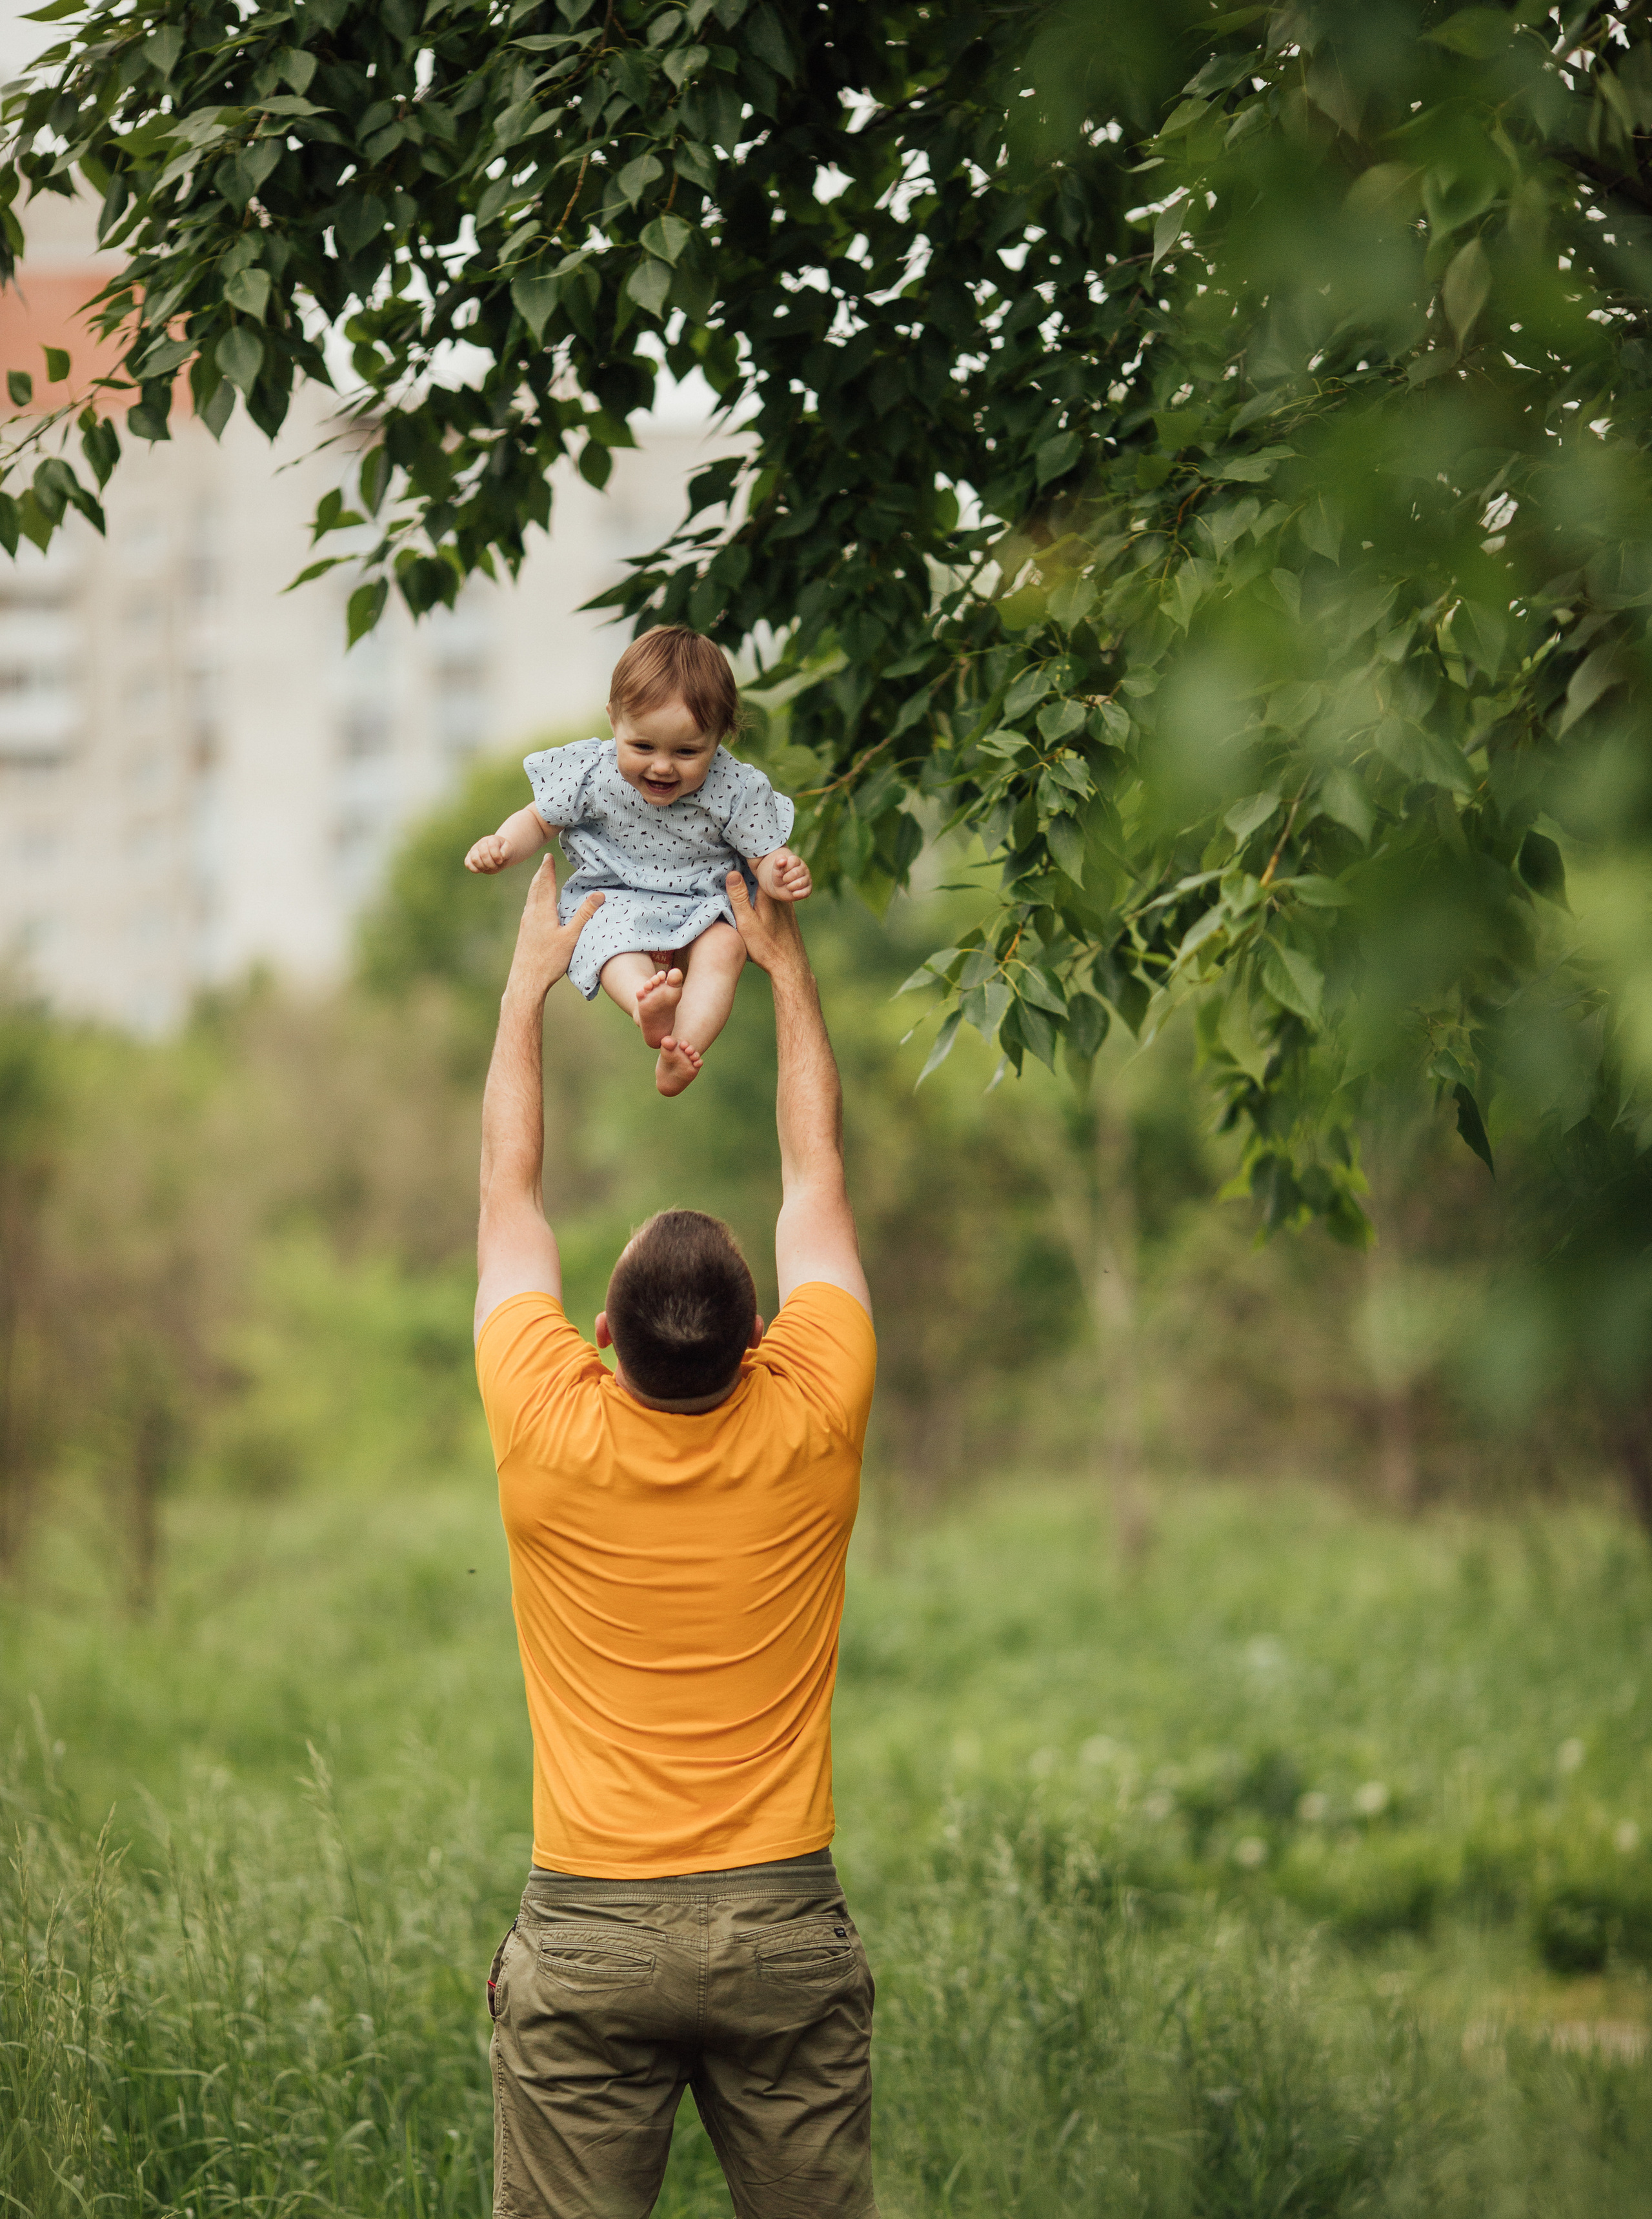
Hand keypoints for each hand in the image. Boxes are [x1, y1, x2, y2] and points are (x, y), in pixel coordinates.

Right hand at [466, 832, 512, 873]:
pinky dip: (475, 869)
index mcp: (492, 839)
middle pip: (483, 854)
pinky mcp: (469, 857)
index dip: (497, 856)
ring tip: (488, 867)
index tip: (500, 860)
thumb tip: (501, 855)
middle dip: (491, 864)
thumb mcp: (509, 850)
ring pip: (475, 859)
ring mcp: (474, 850)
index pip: (492, 846)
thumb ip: (506, 851)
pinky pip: (468, 864)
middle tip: (495, 865)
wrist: (499, 855)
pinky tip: (482, 869)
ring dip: (483, 867)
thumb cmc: (504, 852)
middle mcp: (481, 843)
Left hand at [506, 861, 603, 997]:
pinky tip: (536, 908)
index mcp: (542, 911)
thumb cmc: (549, 960)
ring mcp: (525, 924)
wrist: (526, 981)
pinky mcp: (524, 934)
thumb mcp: (571, 937)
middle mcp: (531, 914)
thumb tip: (599, 894)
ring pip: (531, 899)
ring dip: (536, 886)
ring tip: (539, 879)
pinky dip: (534, 900)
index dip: (547, 869)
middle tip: (544, 863)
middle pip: (535, 888)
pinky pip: (529, 909)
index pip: (545, 883)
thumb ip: (584, 915)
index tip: (547, 856)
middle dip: (540, 874)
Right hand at [726, 869, 806, 976]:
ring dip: (759, 881)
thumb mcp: (746, 921)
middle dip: (752, 869)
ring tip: (744, 874)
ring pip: (771, 887)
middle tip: (736, 861)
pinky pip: (775, 897)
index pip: (758, 869)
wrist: (789, 965)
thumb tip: (732, 872)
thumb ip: (739, 897)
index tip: (736, 854)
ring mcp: (786, 904)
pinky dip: (766, 893)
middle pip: (764, 877)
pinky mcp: (788, 913)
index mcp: (769, 894)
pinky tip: (758, 898)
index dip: (747, 861)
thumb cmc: (766, 946)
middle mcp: (780, 896)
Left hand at [757, 848, 812, 901]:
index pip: (793, 861)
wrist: (778, 888)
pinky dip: (797, 894)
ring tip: (788, 886)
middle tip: (784, 880)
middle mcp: (804, 869)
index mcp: (797, 861)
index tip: (782, 871)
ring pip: (800, 883)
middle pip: (795, 873)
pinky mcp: (808, 890)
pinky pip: (805, 892)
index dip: (785, 868)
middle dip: (786, 878)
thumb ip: (778, 861)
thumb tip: (783, 860)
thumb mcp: (776, 867)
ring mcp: (807, 879)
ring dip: (790, 886)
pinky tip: (793, 893)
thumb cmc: (779, 875)